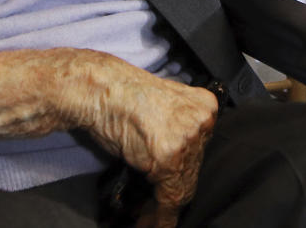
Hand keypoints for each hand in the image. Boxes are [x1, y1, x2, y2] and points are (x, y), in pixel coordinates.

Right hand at [0, 48, 217, 227]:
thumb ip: (178, 129)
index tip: (175, 190)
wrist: (100, 90)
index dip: (185, 174)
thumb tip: (179, 163)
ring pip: (183, 186)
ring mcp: (188, 139)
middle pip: (193, 169)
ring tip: (147, 219)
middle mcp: (202, 121)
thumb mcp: (163, 108)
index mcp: (204, 106)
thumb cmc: (123, 97)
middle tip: (156, 209)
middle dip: (174, 189)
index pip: (200, 150)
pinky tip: (151, 223)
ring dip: (164, 206)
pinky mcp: (170, 159)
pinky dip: (159, 216)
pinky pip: (170, 198)